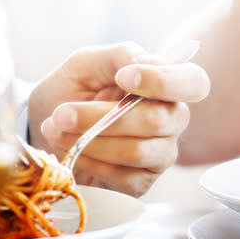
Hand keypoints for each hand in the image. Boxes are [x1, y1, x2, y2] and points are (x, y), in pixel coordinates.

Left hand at [27, 42, 210, 196]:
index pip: (194, 83)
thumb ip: (118, 56)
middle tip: (62, 112)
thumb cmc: (73, 88)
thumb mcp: (88, 62)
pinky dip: (89, 161)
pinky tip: (70, 151)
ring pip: (135, 150)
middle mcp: (172, 120)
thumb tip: (141, 62)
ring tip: (55, 129)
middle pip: (156, 120)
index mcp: (167, 86)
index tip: (124, 77)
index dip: (163, 81)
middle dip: (101, 116)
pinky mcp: (141, 182)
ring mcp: (160, 154)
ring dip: (89, 140)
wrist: (45, 122)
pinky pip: (121, 176)